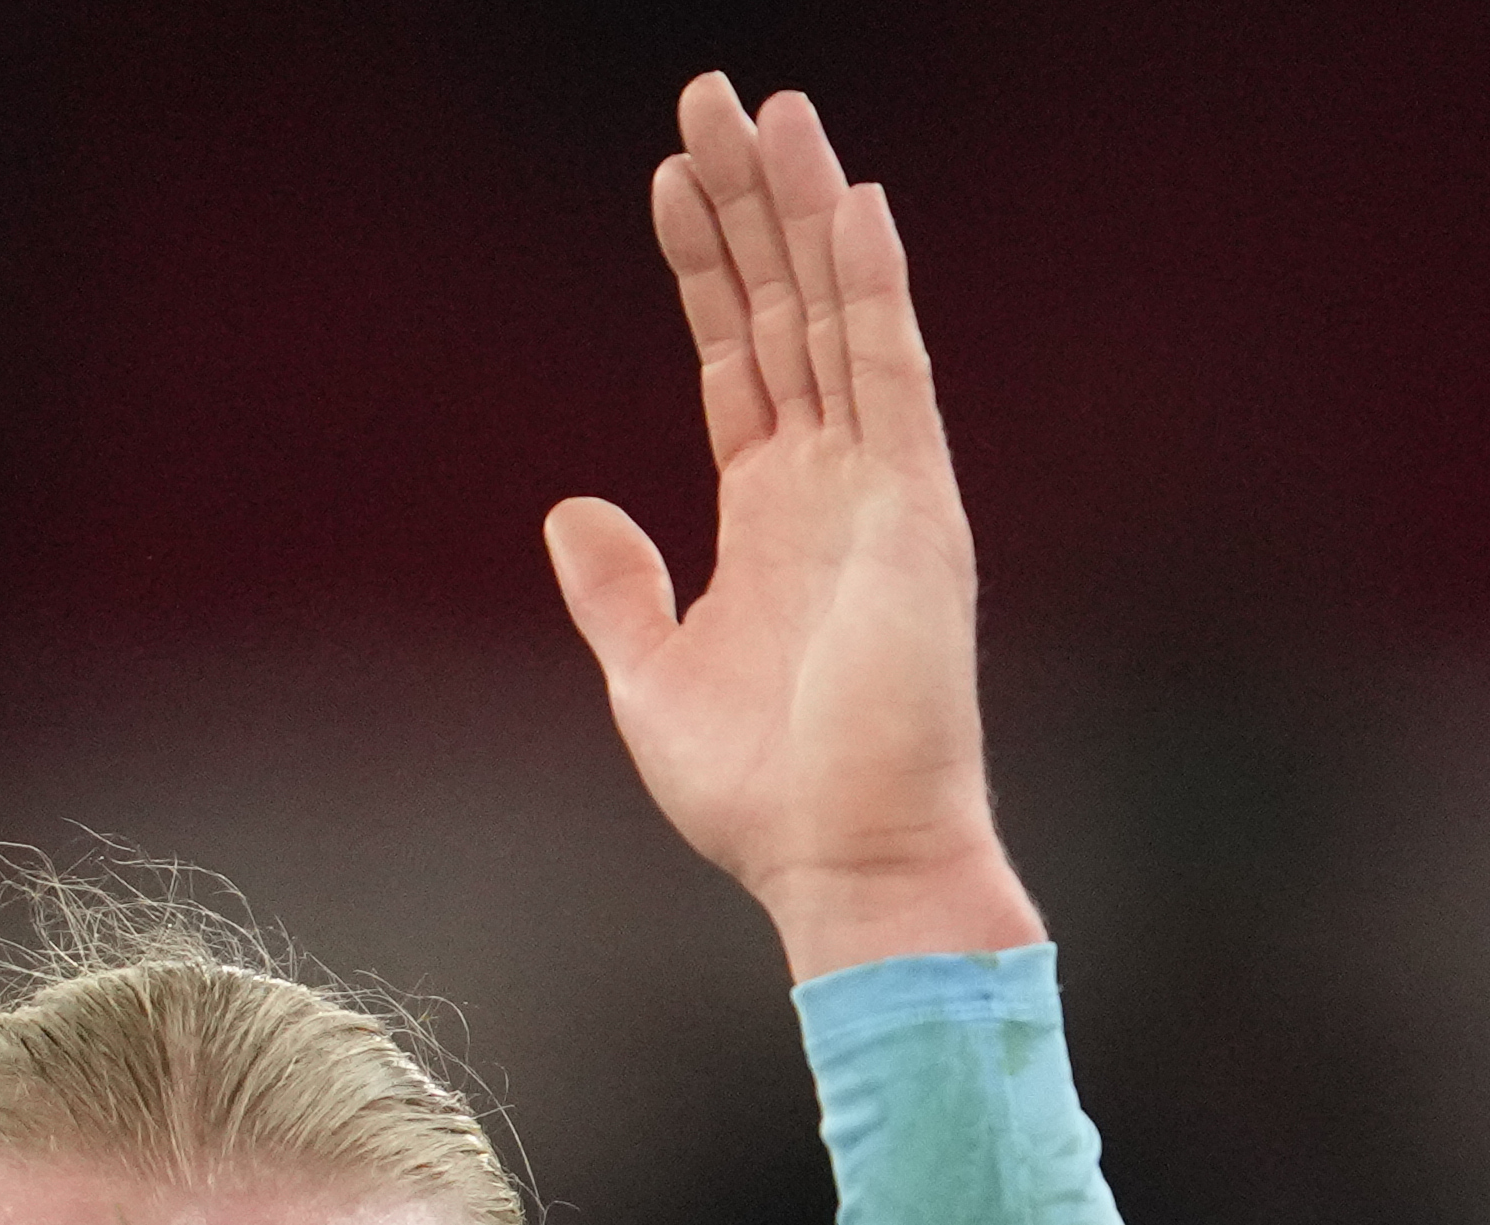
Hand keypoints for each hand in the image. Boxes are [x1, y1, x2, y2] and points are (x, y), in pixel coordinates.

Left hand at [544, 78, 1043, 976]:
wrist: (844, 862)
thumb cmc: (761, 794)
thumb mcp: (649, 680)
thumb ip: (617, 590)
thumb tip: (572, 510)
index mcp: (770, 516)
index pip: (736, 356)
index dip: (704, 267)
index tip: (672, 179)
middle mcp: (831, 482)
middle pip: (786, 308)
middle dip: (752, 204)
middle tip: (719, 97)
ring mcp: (880, 486)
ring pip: (838, 313)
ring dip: (807, 212)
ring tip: (772, 110)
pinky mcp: (917, 506)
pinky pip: (893, 371)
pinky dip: (875, 286)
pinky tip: (855, 203)